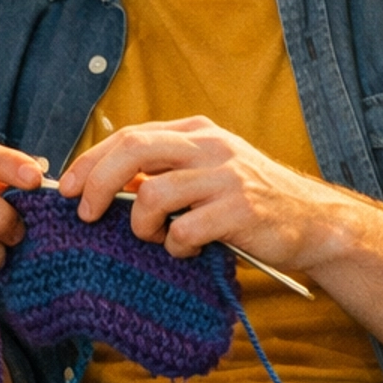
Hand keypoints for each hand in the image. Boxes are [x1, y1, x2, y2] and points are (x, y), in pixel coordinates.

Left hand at [58, 116, 346, 272]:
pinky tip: (189, 251)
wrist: (314, 220)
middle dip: (97, 183)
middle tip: (84, 214)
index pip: (130, 135)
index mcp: (197, 131)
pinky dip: (175, 247)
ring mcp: (225, 176)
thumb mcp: (206, 174)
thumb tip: (102, 183)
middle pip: (133, 151)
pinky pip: (184, 231)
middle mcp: (210, 146)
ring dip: (141, 227)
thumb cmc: (250, 202)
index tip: (67, 189)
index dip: (91, 161)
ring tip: (156, 239)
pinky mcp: (239, 210)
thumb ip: (163, 172)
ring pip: (153, 195)